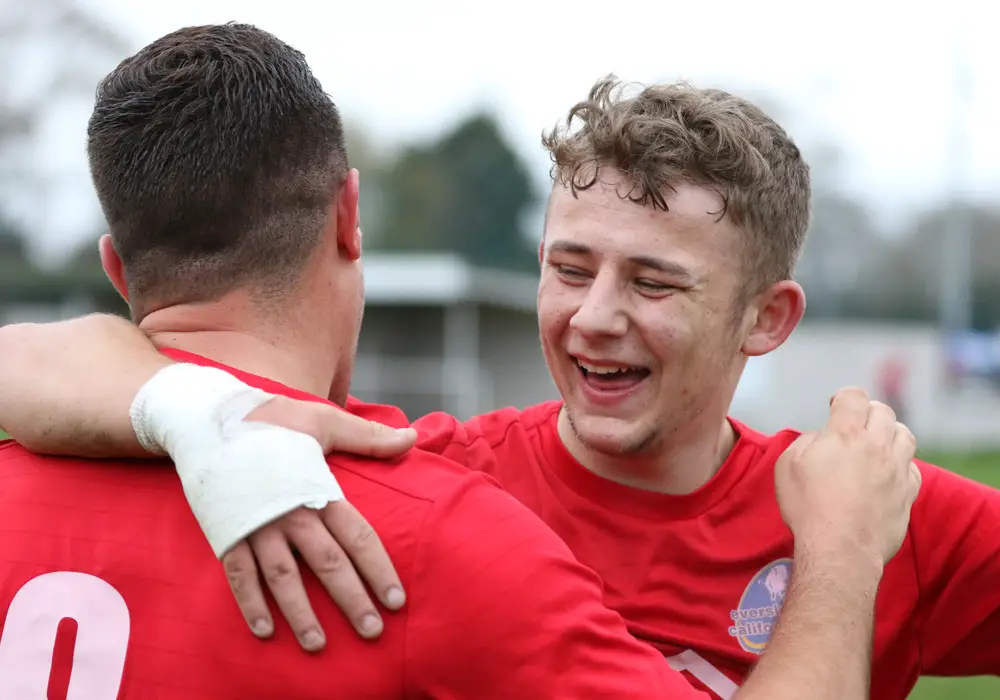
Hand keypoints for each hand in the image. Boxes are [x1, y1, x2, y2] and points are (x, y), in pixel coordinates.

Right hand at [224, 396, 416, 651]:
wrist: (210, 418)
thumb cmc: (275, 420)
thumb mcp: (325, 421)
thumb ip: (369, 438)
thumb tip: (412, 437)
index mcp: (319, 490)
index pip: (358, 537)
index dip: (378, 570)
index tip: (396, 600)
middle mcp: (292, 513)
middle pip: (327, 564)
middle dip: (351, 600)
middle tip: (372, 632)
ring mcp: (257, 526)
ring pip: (284, 578)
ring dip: (302, 613)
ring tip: (319, 645)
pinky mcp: (227, 532)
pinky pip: (240, 575)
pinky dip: (251, 604)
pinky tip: (265, 631)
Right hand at [775, 387, 921, 570]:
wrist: (840, 549)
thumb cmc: (807, 507)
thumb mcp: (788, 466)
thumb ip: (806, 442)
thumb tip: (822, 438)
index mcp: (845, 434)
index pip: (854, 397)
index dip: (844, 397)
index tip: (835, 406)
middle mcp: (876, 446)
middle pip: (883, 412)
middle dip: (868, 412)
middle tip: (856, 424)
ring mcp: (896, 470)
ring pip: (905, 435)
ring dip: (890, 433)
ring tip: (877, 444)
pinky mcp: (908, 493)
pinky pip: (912, 468)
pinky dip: (901, 464)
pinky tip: (887, 473)